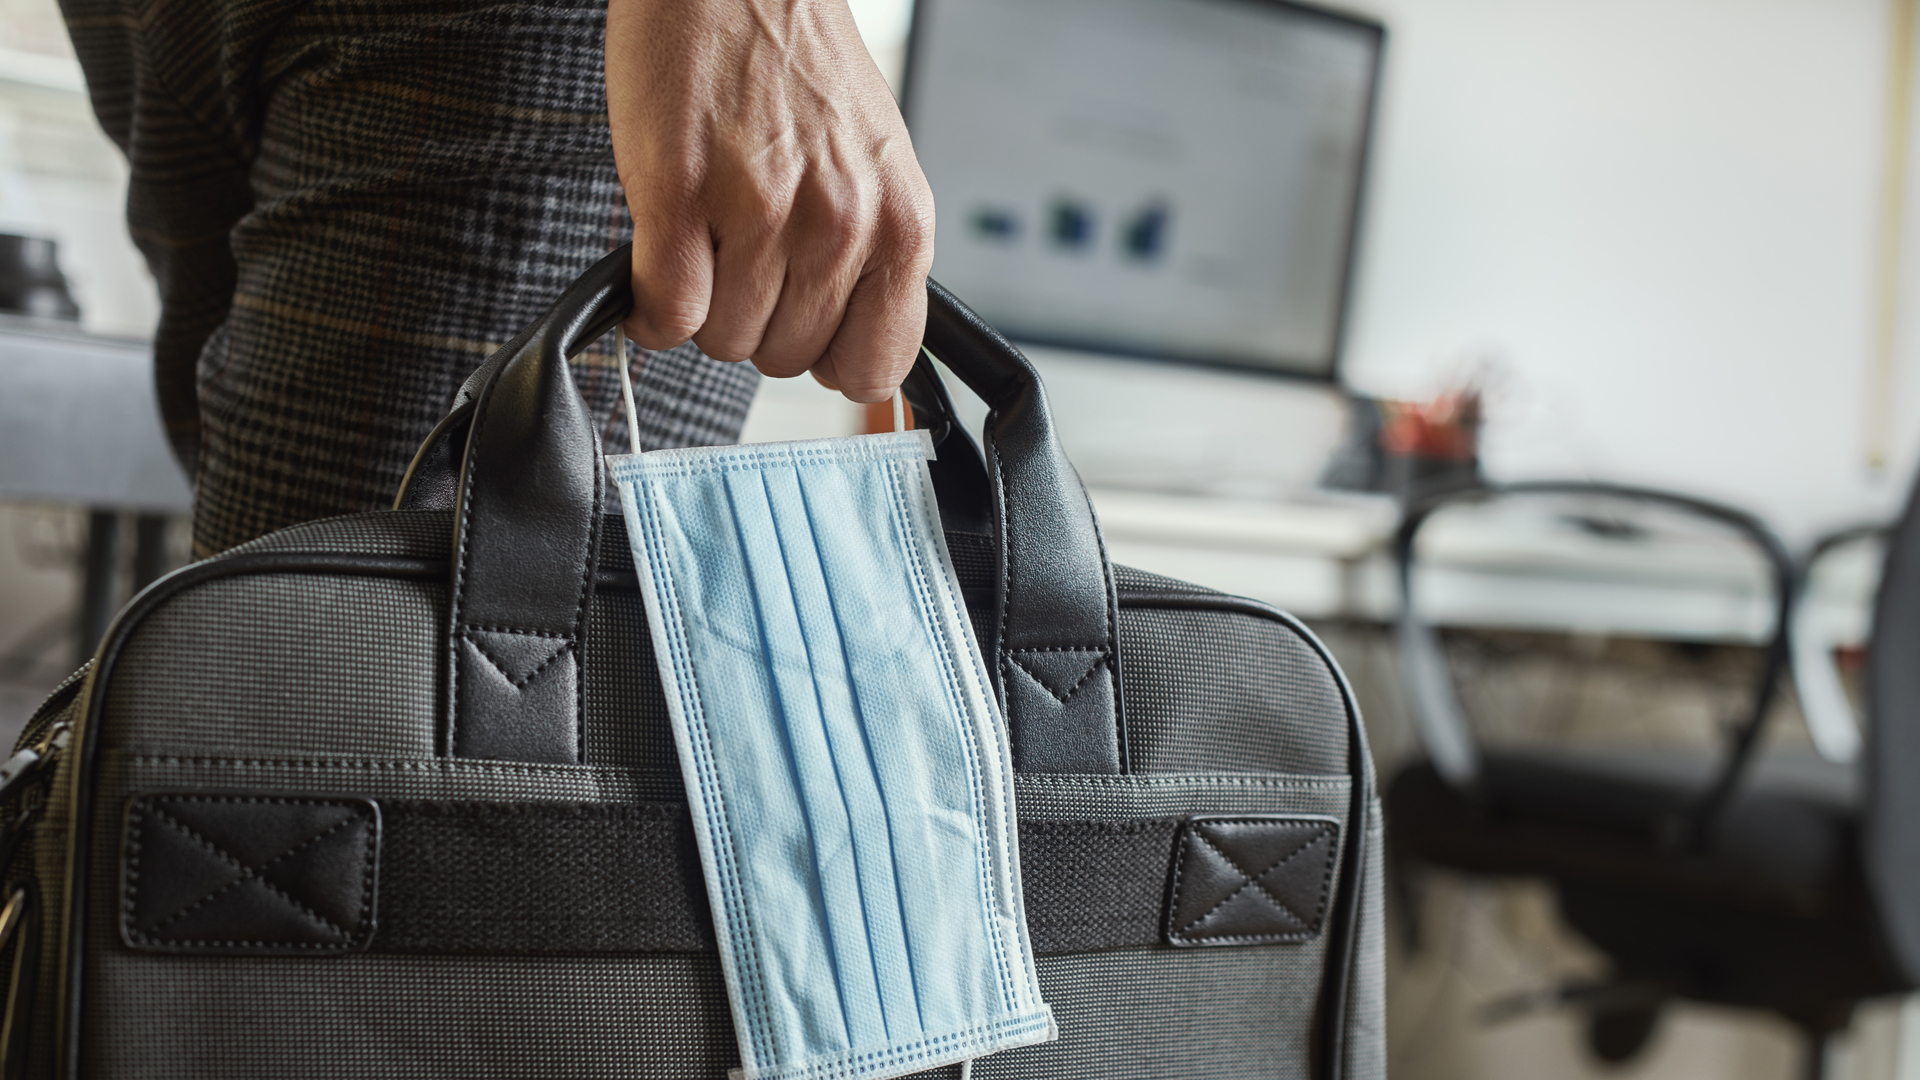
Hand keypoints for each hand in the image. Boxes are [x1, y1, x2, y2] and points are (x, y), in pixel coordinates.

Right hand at [606, 0, 934, 402]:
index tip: (807, 331)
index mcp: (901, 223)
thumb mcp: (875, 169)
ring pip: (722, 339)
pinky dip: (649, 306)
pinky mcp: (681, 195)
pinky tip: (657, 259)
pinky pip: (666, 311)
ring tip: (707, 234)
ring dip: (703, 304)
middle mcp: (841, 223)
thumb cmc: (798, 67)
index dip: (830, 357)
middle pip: (786, 359)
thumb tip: (855, 361)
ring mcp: (762, 212)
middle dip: (758, 319)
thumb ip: (873, 259)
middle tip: (745, 255)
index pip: (874, 366)